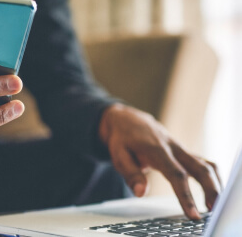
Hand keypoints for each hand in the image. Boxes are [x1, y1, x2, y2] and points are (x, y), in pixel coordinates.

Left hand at [99, 103, 221, 218]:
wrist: (128, 120)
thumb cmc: (122, 139)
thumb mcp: (118, 155)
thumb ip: (131, 174)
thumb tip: (141, 193)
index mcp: (156, 150)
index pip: (176, 175)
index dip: (186, 196)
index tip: (193, 214)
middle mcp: (173, 148)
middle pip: (200, 168)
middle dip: (211, 189)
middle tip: (213, 210)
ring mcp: (181, 149)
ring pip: (205, 165)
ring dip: (215, 184)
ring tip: (215, 205)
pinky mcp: (183, 152)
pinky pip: (203, 163)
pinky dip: (212, 177)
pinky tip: (213, 191)